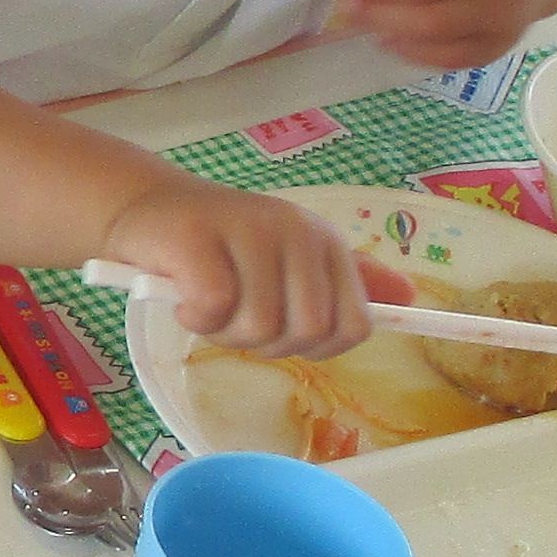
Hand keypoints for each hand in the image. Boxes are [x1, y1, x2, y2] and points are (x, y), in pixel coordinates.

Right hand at [97, 177, 371, 359]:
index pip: (354, 324)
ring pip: (260, 325)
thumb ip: (346, 282)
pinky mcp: (200, 239)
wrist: (147, 210)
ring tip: (205, 303)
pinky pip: (215, 308)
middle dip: (268, 343)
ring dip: (225, 332)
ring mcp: (250, 231)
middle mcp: (296, 231)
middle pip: (308, 330)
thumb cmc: (221, 246)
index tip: (279, 330)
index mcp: (324, 243)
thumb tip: (409, 296)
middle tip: (235, 318)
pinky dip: (195, 318)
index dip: (317, 346)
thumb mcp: (288, 264)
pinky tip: (182, 298)